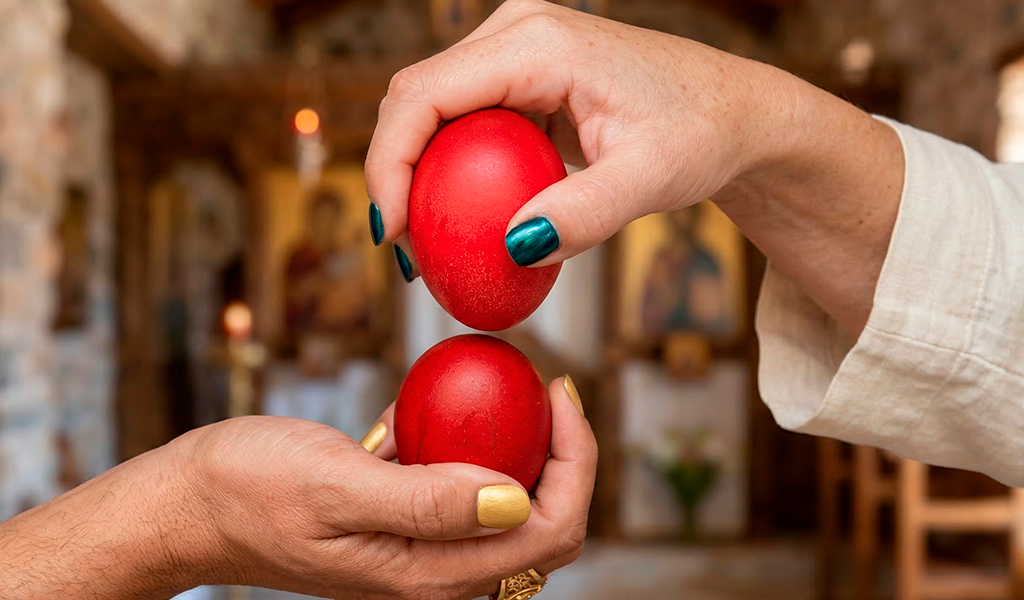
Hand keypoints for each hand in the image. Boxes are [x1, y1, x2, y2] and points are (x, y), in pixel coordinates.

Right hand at [0, 377, 594, 599]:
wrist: (192, 504)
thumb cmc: (250, 491)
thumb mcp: (338, 486)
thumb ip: (429, 500)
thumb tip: (516, 499)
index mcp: (432, 575)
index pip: (548, 530)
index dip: (575, 463)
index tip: (559, 393)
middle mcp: (437, 574)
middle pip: (543, 525)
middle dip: (564, 458)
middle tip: (547, 387)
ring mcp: (423, 552)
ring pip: (510, 505)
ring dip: (526, 449)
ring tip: (515, 387)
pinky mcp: (405, 525)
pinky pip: (464, 488)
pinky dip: (475, 446)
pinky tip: (447, 406)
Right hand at [365, 0, 902, 333]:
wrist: (732, 114)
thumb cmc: (701, 135)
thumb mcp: (651, 180)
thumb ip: (585, 215)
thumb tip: (513, 249)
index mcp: (539, 42)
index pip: (424, 94)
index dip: (389, 162)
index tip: (393, 234)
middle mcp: (518, 30)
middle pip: (414, 95)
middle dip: (394, 171)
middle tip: (406, 251)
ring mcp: (518, 47)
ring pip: (432, 105)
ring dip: (416, 170)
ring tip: (427, 241)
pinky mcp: (523, 74)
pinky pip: (464, 117)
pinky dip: (448, 166)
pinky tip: (461, 216)